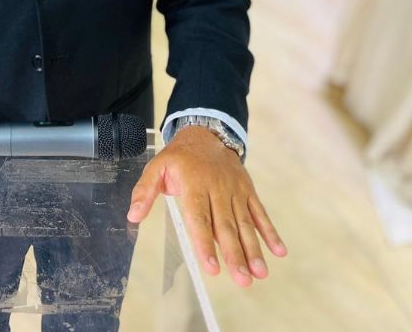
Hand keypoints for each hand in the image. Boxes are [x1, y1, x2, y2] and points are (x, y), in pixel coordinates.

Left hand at [127, 124, 286, 286]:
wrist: (206, 132)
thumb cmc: (180, 157)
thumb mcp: (157, 167)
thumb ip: (144, 191)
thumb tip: (132, 216)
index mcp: (194, 185)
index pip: (199, 218)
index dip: (204, 244)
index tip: (211, 268)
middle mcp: (218, 189)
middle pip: (226, 226)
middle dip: (234, 254)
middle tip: (242, 280)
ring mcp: (236, 190)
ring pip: (245, 223)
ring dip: (254, 249)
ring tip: (260, 273)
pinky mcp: (248, 191)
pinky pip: (260, 212)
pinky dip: (270, 232)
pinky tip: (279, 251)